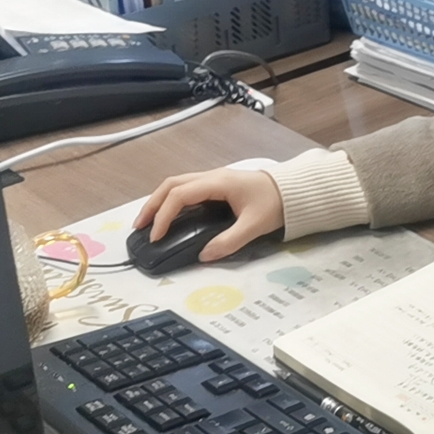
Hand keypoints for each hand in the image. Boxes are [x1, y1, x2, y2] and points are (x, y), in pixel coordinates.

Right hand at [132, 169, 282, 262]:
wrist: (293, 190)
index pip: (180, 195)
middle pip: (171, 185)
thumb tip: (205, 256)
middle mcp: (211, 177)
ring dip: (159, 201)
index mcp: (218, 183)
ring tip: (148, 222)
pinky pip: (186, 189)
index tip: (157, 236)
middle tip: (140, 227)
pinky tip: (168, 216)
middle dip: (152, 205)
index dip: (164, 215)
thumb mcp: (254, 225)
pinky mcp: (216, 185)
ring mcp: (212, 179)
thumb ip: (229, 242)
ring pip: (176, 185)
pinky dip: (171, 201)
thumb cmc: (275, 203)